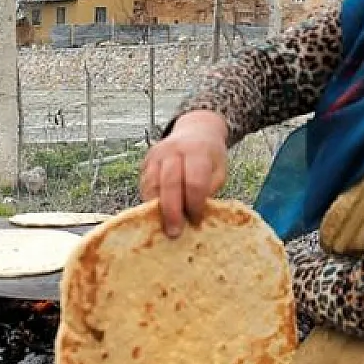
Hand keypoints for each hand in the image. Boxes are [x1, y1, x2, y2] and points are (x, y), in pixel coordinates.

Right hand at [139, 110, 228, 236]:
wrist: (195, 131)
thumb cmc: (209, 156)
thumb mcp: (218, 171)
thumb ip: (208, 191)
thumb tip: (193, 217)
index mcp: (197, 151)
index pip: (194, 182)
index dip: (194, 204)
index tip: (196, 220)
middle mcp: (174, 150)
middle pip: (169, 184)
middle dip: (172, 211)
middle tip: (174, 232)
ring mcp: (156, 155)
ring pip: (152, 185)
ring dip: (157, 209)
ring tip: (164, 227)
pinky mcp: (145, 162)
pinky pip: (145, 185)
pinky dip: (150, 202)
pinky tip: (157, 214)